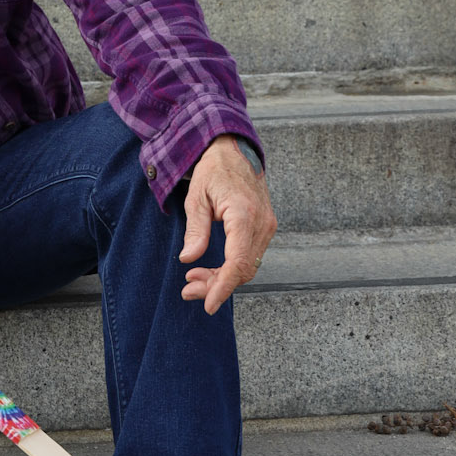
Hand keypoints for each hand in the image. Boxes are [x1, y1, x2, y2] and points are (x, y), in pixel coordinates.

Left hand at [179, 134, 276, 315]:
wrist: (234, 150)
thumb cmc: (213, 170)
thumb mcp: (196, 197)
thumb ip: (195, 229)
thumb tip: (189, 259)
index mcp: (244, 215)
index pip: (238, 263)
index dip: (223, 287)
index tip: (208, 305)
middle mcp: (262, 223)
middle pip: (244, 270)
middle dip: (217, 286)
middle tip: (188, 290)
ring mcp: (267, 226)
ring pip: (248, 266)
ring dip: (223, 278)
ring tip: (194, 281)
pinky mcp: (265, 227)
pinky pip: (250, 256)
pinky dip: (231, 267)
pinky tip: (211, 270)